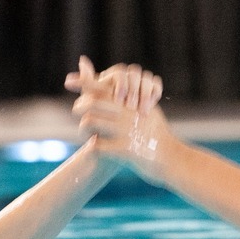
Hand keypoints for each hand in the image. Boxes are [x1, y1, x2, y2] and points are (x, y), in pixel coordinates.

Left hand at [66, 56, 171, 181]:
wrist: (171, 158)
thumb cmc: (157, 134)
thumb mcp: (148, 112)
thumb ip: (133, 101)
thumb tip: (122, 87)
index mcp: (131, 104)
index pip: (104, 88)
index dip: (84, 82)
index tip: (68, 80)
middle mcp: (127, 115)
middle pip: (92, 102)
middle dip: (80, 105)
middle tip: (77, 109)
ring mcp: (125, 132)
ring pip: (89, 121)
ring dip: (84, 127)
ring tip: (87, 132)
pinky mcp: (124, 150)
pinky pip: (97, 145)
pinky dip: (93, 146)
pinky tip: (96, 148)